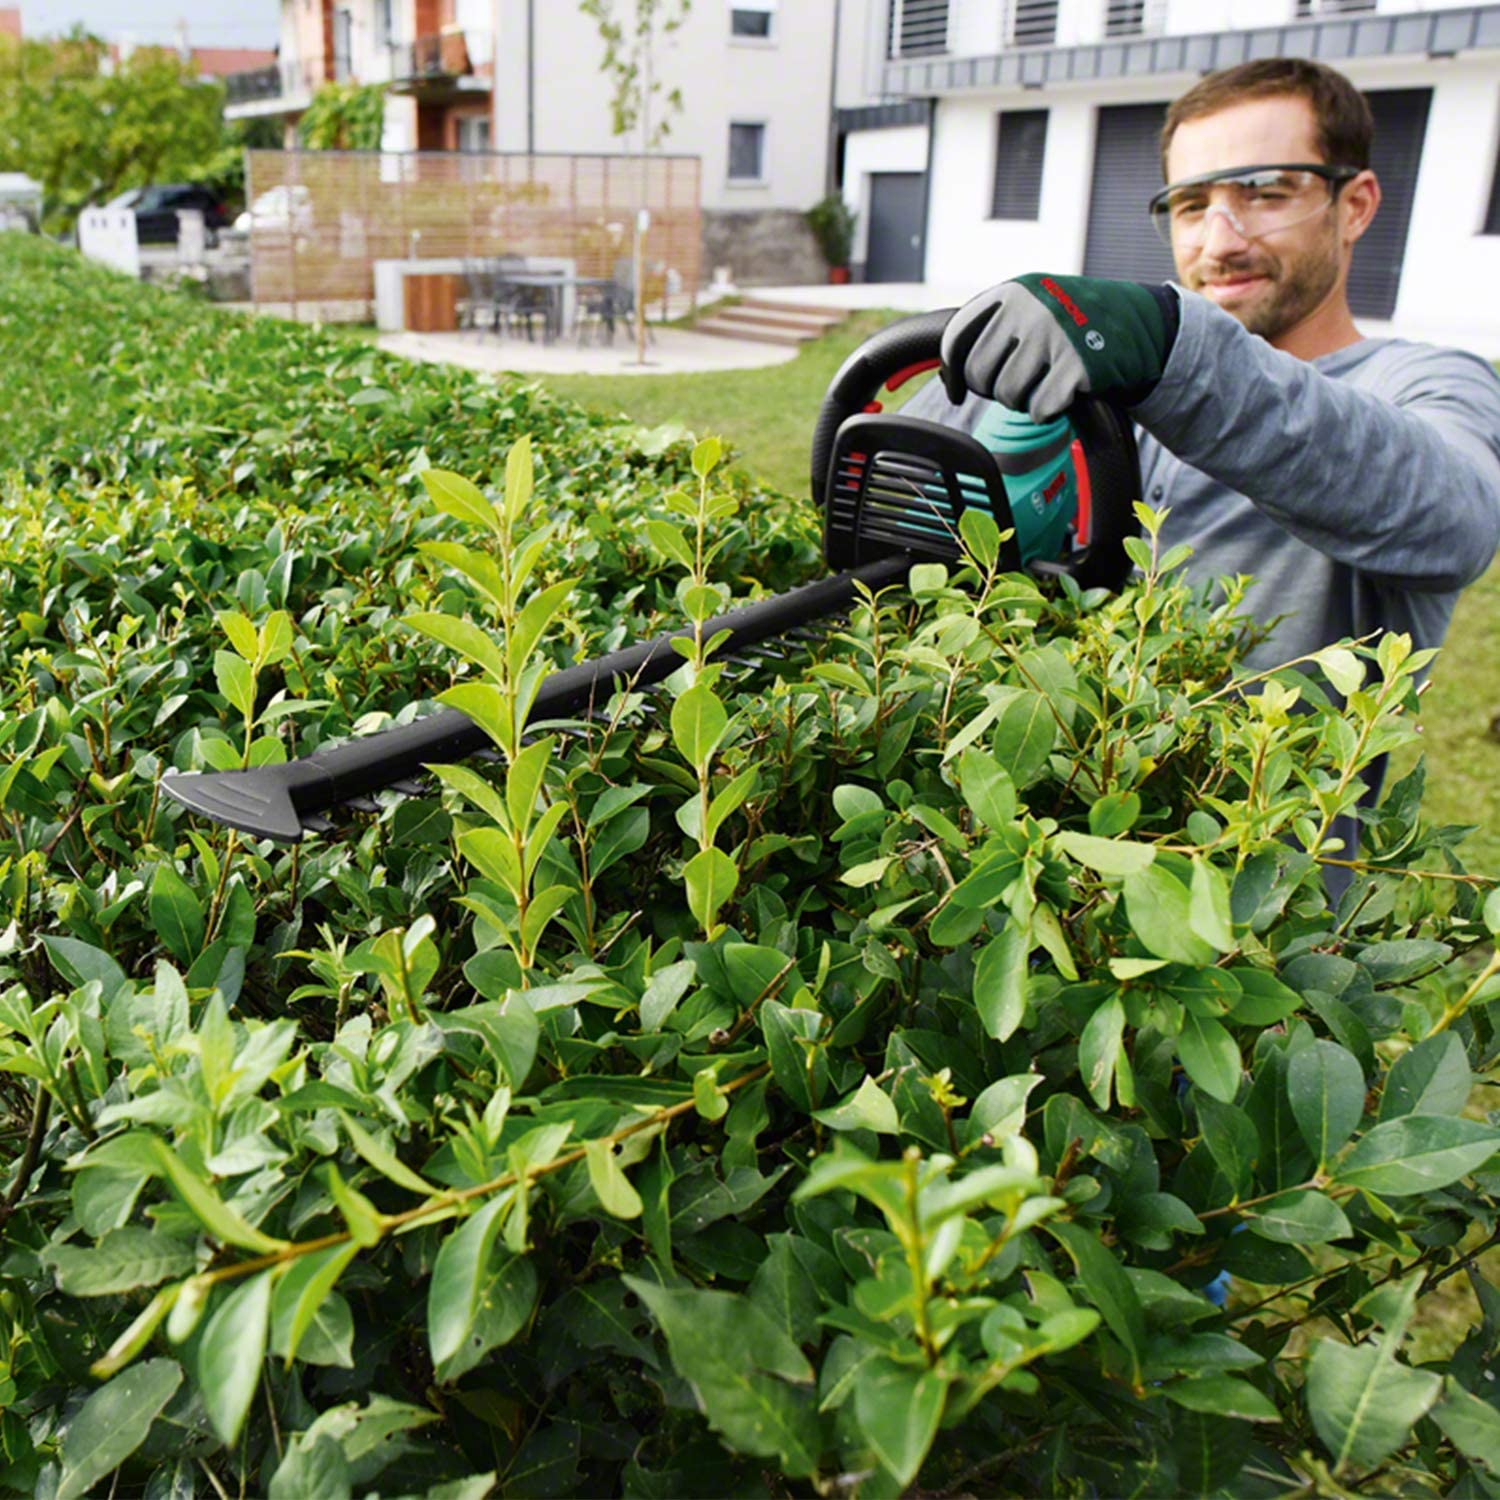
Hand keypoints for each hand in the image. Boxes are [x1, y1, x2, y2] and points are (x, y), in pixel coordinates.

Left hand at [940, 274, 1177, 421]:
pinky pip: (1039, 410)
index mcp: (1011, 293)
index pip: (956, 338)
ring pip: (1007, 396)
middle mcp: (1029, 310)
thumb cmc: (1074, 322)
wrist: (1139, 323)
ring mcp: (1053, 337)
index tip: (955, 391)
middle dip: (993, 389)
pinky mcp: (1076, 368)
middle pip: (979, 374)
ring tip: (1044, 382)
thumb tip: (946, 373)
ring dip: (1022, 401)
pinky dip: (1049, 410)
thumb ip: (992, 327)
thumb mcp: (1032, 304)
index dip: (951, 372)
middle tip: (1018, 383)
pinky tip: (1064, 391)